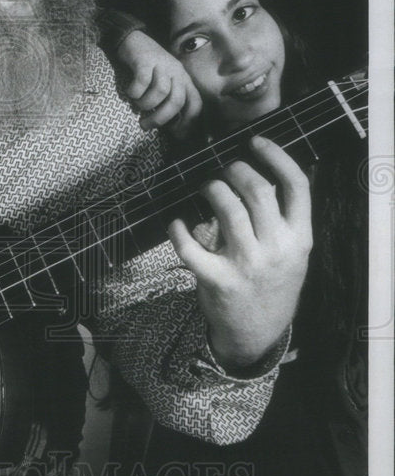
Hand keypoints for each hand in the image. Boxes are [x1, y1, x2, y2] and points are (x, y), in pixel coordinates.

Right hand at [116, 30, 201, 136]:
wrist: (133, 39)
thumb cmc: (149, 68)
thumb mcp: (164, 82)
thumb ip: (169, 100)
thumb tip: (170, 127)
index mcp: (185, 80)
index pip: (195, 103)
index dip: (188, 122)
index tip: (174, 133)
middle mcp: (177, 72)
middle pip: (177, 100)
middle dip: (161, 118)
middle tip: (145, 125)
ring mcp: (162, 64)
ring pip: (160, 91)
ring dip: (146, 104)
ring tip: (136, 106)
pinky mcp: (145, 60)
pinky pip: (142, 82)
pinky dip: (134, 92)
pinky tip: (129, 93)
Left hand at [167, 135, 312, 369]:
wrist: (258, 334)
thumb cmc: (272, 283)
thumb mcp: (293, 253)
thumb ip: (285, 218)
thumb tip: (268, 171)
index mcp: (299, 238)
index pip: (297, 187)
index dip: (277, 156)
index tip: (256, 141)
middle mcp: (277, 249)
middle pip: (259, 191)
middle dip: (237, 170)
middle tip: (225, 168)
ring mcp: (248, 265)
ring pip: (229, 210)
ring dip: (213, 189)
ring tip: (207, 187)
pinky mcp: (218, 280)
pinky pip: (192, 248)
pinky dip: (179, 230)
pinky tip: (176, 222)